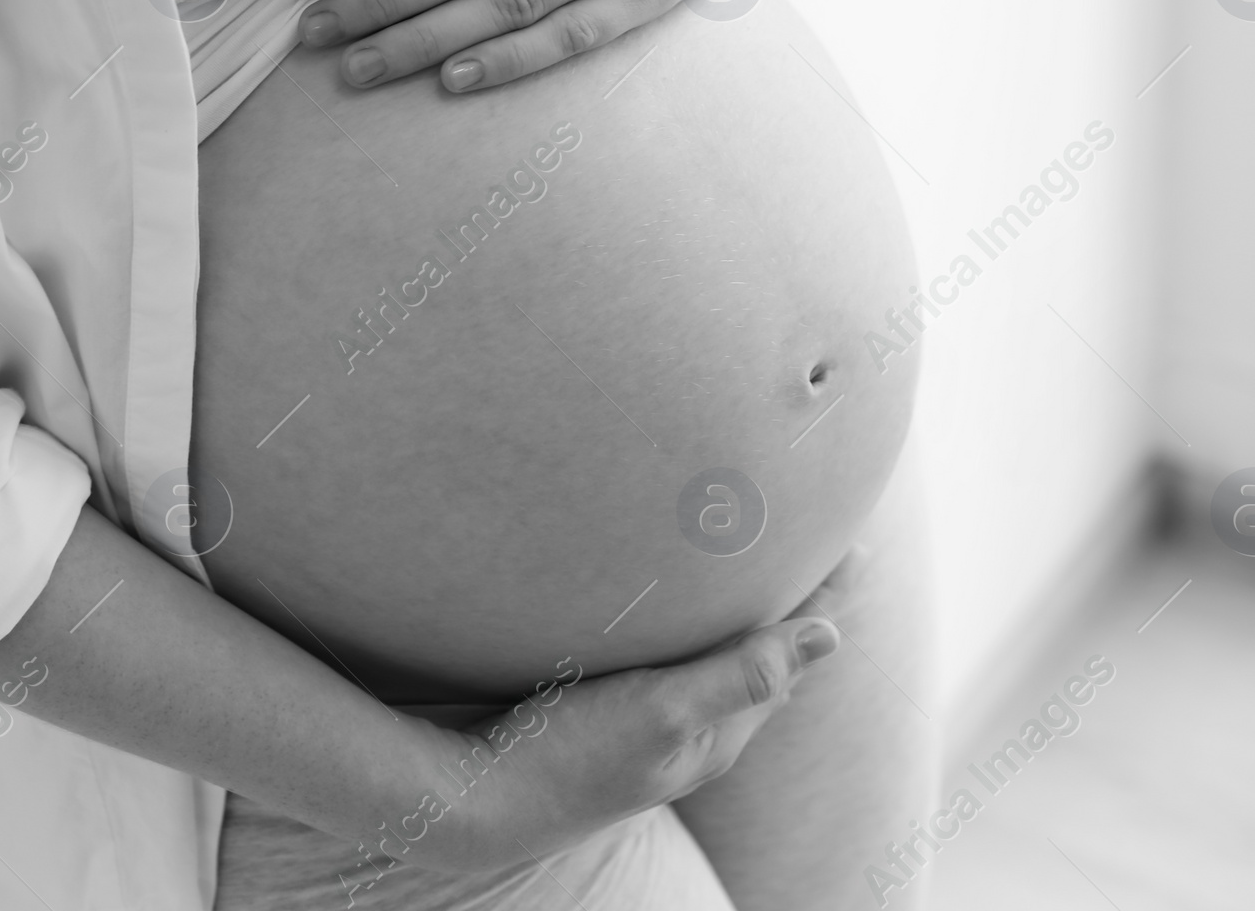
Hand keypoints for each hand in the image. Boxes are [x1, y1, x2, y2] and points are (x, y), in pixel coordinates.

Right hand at [398, 580, 849, 877]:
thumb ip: (743, 674)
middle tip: (816, 533)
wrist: (478, 802)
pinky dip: (695, 619)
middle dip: (792, 597)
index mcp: (719, 735)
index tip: (856, 541)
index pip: (791, 656)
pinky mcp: (612, 709)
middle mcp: (695, 731)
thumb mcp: (663, 712)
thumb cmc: (571, 758)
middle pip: (762, 654)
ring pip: (719, 655)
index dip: (823, 598)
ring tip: (759, 555)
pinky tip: (675, 597)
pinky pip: (676, 657)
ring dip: (744, 606)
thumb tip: (831, 635)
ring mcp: (652, 723)